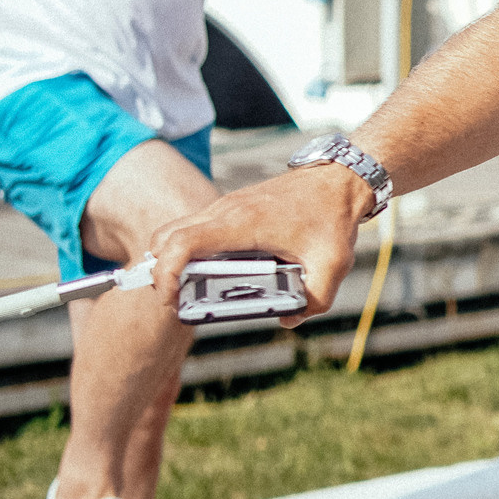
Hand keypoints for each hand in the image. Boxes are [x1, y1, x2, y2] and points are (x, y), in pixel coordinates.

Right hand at [153, 166, 368, 325]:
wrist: (339, 179)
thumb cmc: (333, 217)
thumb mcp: (333, 265)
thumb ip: (315, 300)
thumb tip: (289, 319)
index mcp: (243, 222)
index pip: (182, 242)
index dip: (166, 272)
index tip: (172, 299)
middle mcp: (226, 210)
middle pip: (167, 236)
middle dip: (160, 272)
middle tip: (174, 301)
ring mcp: (226, 206)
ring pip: (177, 230)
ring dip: (170, 259)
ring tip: (185, 290)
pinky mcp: (232, 208)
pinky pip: (194, 227)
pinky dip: (186, 249)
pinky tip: (206, 272)